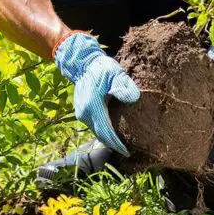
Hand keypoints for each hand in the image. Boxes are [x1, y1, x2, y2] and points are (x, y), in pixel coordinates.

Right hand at [54, 32, 139, 155]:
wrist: (83, 63)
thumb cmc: (101, 68)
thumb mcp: (116, 73)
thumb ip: (125, 86)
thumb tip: (133, 99)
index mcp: (93, 106)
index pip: (106, 131)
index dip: (116, 144)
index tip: (127, 152)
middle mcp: (84, 113)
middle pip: (100, 135)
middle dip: (113, 144)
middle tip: (126, 151)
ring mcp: (80, 113)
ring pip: (96, 131)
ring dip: (107, 138)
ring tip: (120, 143)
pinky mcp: (80, 111)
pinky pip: (93, 125)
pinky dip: (102, 130)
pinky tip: (111, 131)